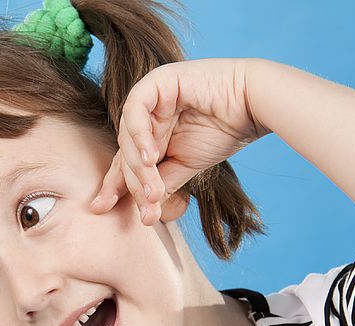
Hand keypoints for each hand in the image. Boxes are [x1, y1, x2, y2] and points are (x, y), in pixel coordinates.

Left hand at [90, 58, 269, 224]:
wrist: (251, 107)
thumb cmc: (223, 133)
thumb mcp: (185, 167)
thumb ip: (161, 184)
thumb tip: (144, 214)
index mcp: (150, 133)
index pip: (124, 162)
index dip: (114, 185)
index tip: (102, 208)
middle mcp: (145, 115)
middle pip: (123, 152)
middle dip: (126, 183)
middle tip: (135, 210)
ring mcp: (148, 97)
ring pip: (128, 137)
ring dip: (139, 169)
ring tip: (152, 192)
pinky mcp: (155, 83)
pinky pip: (136, 111)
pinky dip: (140, 137)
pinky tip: (149, 159)